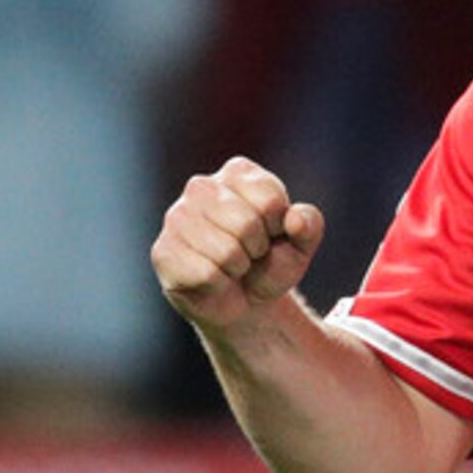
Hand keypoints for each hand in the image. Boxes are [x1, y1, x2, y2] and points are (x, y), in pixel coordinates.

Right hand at [153, 157, 327, 331]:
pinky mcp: (163, 251)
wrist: (243, 300)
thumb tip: (295, 219)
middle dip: (257, 249)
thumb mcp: (300, 245)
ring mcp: (176, 217)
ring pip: (225, 251)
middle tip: (250, 254)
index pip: (270, 201)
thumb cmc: (270, 263)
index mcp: (238, 173)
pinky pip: (206, 274)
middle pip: (246, 224)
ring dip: (238, 268)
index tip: (270, 234)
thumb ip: (309, 226)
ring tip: (232, 266)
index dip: (278, 228)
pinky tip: (213, 278)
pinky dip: (220, 285)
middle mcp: (201, 187)